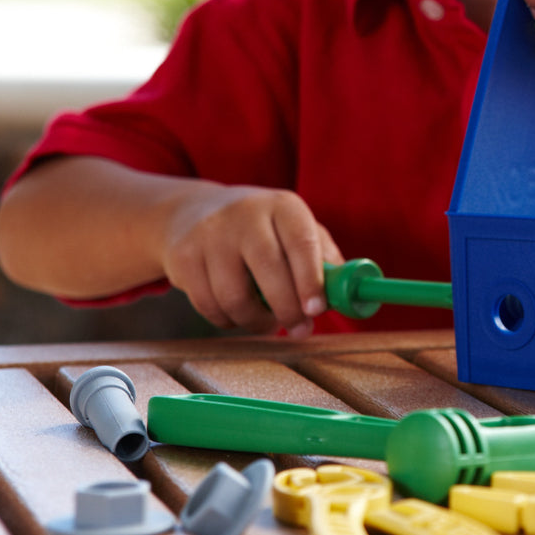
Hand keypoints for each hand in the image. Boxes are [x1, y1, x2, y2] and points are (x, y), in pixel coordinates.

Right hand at [161, 183, 338, 336]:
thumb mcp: (295, 229)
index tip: (317, 310)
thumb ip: (324, 258)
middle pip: (268, 269)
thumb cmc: (262, 230)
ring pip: (234, 296)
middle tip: (299, 329)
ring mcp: (210, 234)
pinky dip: (228, 320)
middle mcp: (245, 214)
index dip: (311, 279)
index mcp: (282, 206)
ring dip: (256, 321)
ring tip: (268, 321)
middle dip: (287, 308)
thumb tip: (351, 292)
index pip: (301, 242)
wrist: (194, 213)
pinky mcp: (182, 257)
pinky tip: (238, 314)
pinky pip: (208, 305)